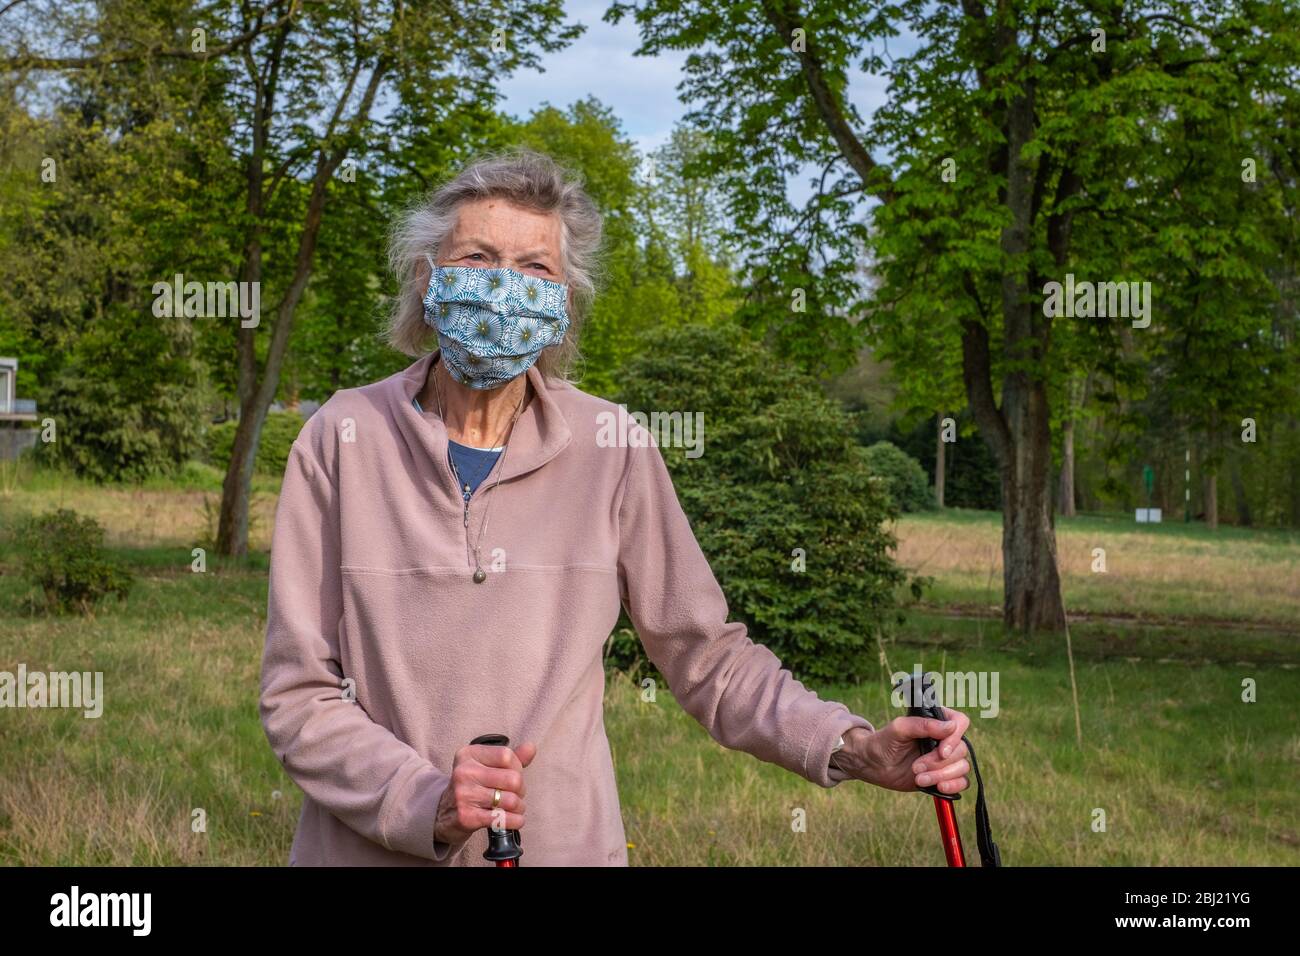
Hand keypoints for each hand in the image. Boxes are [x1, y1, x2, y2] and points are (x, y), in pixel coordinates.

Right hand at [433, 741, 536, 845]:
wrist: (441, 814)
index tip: (514, 775)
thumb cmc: (471, 786)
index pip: (507, 755)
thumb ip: (510, 757)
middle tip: (515, 794)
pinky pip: (502, 818)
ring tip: (513, 808)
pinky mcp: (467, 817)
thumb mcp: (485, 766)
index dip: (518, 767)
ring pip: (511, 800)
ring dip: (519, 807)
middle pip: (513, 779)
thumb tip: (531, 747)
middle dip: (521, 790)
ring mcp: (464, 795)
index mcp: (469, 755)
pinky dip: (515, 821)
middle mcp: (464, 772)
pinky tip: (515, 820)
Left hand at [834, 709, 970, 794]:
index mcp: (935, 722)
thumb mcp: (898, 729)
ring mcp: (945, 759)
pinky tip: (938, 787)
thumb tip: (950, 727)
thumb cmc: (883, 742)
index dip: (954, 738)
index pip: (959, 723)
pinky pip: (962, 781)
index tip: (941, 752)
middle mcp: (943, 739)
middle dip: (938, 763)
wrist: (874, 765)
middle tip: (916, 767)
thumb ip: (922, 725)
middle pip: (960, 750)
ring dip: (942, 775)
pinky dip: (953, 786)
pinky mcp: (944, 775)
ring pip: (962, 767)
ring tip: (919, 779)